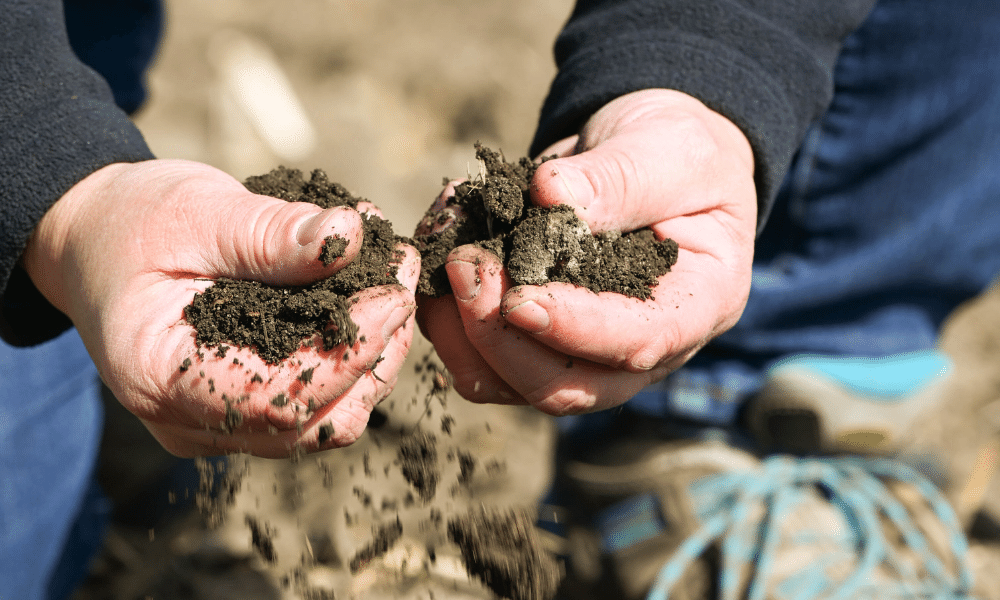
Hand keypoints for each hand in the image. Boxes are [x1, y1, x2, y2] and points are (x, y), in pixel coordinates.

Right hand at [23, 159, 418, 456]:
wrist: (97, 240)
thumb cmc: (133, 223)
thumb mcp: (195, 212)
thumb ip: (270, 232)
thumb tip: (352, 234)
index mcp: (160, 380)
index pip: (276, 399)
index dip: (347, 354)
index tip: (394, 295)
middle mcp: (191, 423)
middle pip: (315, 421)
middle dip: (375, 353)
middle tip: (404, 275)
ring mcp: (222, 423)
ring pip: (329, 418)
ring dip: (375, 355)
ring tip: (397, 278)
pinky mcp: (248, 407)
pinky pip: (320, 400)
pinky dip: (356, 356)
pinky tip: (374, 300)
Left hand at [417, 89, 755, 414]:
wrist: (648, 155)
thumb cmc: (676, 153)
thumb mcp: (666, 151)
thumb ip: (617, 178)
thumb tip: (549, 194)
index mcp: (697, 305)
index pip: (639, 341)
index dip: (576, 328)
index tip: (519, 298)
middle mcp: (642, 349)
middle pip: (565, 387)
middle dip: (501, 336)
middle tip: (464, 263)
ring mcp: (583, 353)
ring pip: (508, 383)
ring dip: (461, 329)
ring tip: (446, 248)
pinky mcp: (535, 341)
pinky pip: (478, 355)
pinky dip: (446, 313)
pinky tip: (442, 248)